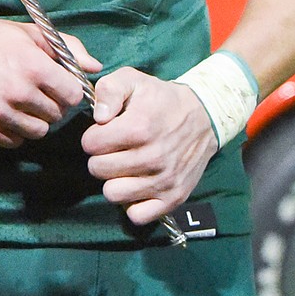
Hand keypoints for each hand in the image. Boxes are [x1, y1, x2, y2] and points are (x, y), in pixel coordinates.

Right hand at [0, 11, 99, 146]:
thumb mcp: (27, 33)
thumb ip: (66, 48)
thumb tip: (95, 67)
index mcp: (34, 67)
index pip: (72, 95)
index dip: (67, 90)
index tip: (57, 84)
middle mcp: (19, 93)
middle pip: (56, 115)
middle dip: (51, 105)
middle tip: (36, 92)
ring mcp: (0, 114)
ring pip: (38, 132)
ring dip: (35, 120)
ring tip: (22, 103)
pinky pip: (15, 141)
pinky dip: (15, 131)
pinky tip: (6, 113)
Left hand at [82, 68, 216, 224]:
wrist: (204, 117)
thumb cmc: (161, 99)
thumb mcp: (134, 80)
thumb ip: (109, 90)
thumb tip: (98, 117)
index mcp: (139, 127)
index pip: (90, 144)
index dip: (93, 136)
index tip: (105, 132)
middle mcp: (152, 157)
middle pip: (98, 170)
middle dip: (100, 157)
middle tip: (114, 149)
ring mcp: (163, 181)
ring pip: (113, 194)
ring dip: (113, 180)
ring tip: (124, 166)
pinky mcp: (173, 198)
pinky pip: (137, 215)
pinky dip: (133, 203)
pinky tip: (136, 184)